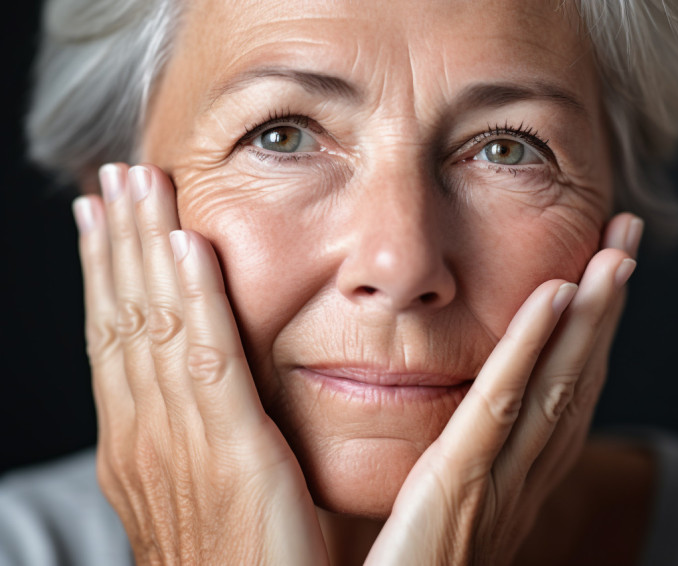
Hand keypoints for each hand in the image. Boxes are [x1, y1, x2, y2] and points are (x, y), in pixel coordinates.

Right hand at [73, 164, 327, 564]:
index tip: (103, 219)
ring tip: (134, 186)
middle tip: (110, 179)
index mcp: (140, 449)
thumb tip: (206, 404)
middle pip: (122, 320)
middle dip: (114, 245)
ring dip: (141, 249)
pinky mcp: (232, 453)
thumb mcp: (203, 500)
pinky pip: (207, 358)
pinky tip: (188, 246)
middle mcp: (146, 438)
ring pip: (151, 324)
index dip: (106, 276)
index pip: (115, 343)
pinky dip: (192, 299)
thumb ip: (201, 445)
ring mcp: (179, 445)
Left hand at [366, 213, 640, 564]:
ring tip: (616, 254)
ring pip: (558, 388)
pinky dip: (532, 352)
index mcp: (510, 484)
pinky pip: (499, 411)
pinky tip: (552, 297)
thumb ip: (446, 466)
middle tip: (629, 238)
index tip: (603, 272)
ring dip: (592, 318)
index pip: (563, 395)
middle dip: (609, 309)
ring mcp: (496, 488)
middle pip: (578, 381)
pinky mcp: (456, 491)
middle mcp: (519, 484)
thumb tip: (445, 419)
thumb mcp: (433, 515)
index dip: (592, 333)